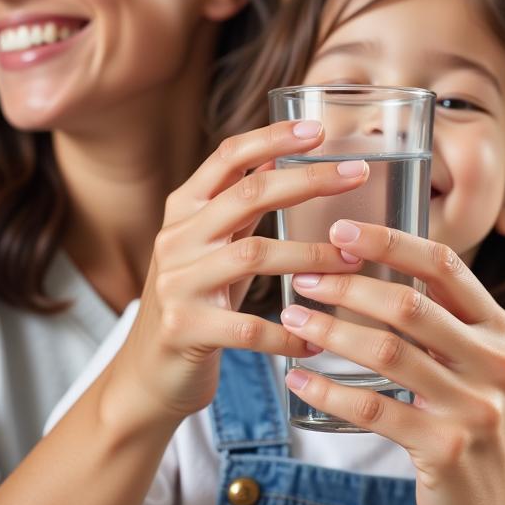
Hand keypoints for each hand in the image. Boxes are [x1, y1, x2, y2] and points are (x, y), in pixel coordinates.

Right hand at [107, 122, 367, 430]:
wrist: (146, 374)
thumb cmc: (195, 301)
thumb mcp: (211, 245)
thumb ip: (238, 207)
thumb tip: (276, 158)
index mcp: (184, 209)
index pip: (228, 157)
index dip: (273, 138)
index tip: (320, 129)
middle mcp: (176, 238)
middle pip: (248, 195)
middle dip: (308, 180)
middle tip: (358, 174)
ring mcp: (176, 283)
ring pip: (254, 255)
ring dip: (313, 257)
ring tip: (355, 263)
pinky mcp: (184, 328)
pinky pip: (248, 327)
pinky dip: (288, 333)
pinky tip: (316, 339)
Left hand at [279, 219, 504, 504]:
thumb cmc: (474, 423)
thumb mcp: (475, 363)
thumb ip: (441, 321)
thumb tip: (369, 268)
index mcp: (497, 328)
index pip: (444, 265)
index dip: (390, 241)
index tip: (340, 230)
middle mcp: (492, 361)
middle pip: (409, 305)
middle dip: (347, 286)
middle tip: (302, 277)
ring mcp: (473, 407)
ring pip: (387, 352)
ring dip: (330, 330)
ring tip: (292, 318)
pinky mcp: (445, 449)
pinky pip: (372, 410)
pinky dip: (328, 390)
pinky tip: (298, 377)